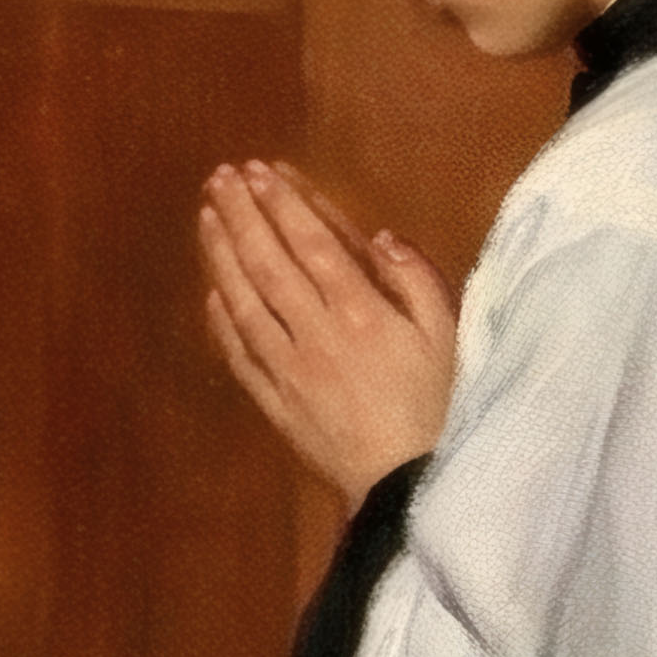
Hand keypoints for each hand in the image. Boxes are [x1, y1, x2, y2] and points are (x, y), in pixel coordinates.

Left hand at [196, 160, 460, 500]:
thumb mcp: (450, 339)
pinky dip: (222, 321)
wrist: (411, 485)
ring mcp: (289, 371)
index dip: (283, 205)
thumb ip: (419, 282)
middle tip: (220, 177)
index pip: (313, 246)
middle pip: (269, 265)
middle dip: (243, 215)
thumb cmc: (441, 406)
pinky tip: (211, 292)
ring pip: (244, 303)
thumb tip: (380, 237)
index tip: (259, 171)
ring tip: (207, 214)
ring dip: (221, 255)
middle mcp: (317, 336)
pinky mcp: (275, 403)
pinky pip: (240, 355)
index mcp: (363, 315)